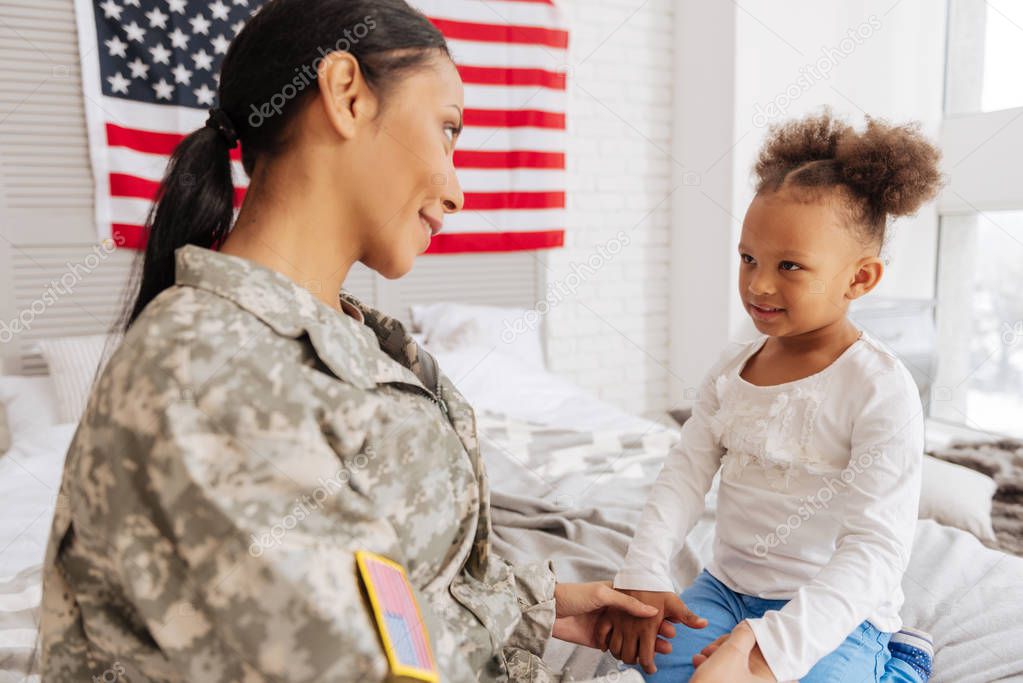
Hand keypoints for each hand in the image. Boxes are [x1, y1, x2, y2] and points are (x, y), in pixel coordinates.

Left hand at [551, 581, 665, 649]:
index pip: (640, 605)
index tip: (671, 621)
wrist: (548, 609)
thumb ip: (626, 602)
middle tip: (670, 639)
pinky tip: (641, 657)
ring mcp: (607, 627)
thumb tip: (651, 609)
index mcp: (615, 596)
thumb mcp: (602, 593)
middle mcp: (613, 612)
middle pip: (638, 624)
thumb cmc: (573, 595)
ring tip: (662, 650)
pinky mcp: (598, 641)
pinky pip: (617, 649)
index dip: (656, 613)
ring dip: (646, 644)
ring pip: (631, 638)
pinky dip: (629, 653)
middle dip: (655, 631)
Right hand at [600, 589, 707, 673]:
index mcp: (647, 628)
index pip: (645, 658)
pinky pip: (602, 634)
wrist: (639, 571)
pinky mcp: (609, 615)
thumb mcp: (675, 603)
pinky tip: (608, 645)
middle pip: (629, 656)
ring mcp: (618, 622)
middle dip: (635, 661)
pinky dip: (604, 642)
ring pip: (615, 648)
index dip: (649, 667)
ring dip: (620, 654)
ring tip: (627, 653)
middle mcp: (631, 628)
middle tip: (640, 659)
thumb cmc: (657, 588)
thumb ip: (688, 617)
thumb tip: (704, 624)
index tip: (651, 668)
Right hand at [691, 621, 777, 681]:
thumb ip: (743, 634)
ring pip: (738, 665)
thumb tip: (747, 627)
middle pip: (753, 656)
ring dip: (718, 655)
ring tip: (702, 656)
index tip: (745, 633)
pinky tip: (700, 663)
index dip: (759, 638)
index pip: (776, 652)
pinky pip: (730, 675)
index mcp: (771, 681)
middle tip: (713, 647)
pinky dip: (715, 667)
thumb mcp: (731, 653)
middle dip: (729, 646)